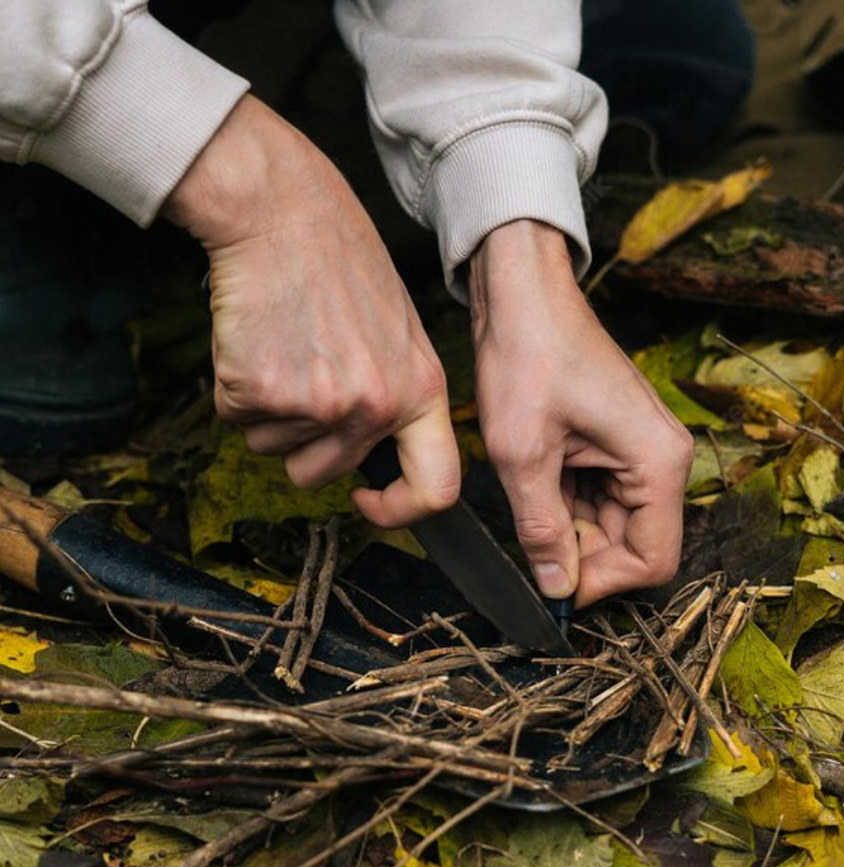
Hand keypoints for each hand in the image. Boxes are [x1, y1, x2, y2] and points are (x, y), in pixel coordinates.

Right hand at [162, 96, 459, 525]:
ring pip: (272, 449)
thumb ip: (394, 394)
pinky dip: (235, 386)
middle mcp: (376, 406)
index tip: (366, 500)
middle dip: (300, 440)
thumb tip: (374, 453)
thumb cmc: (337, 260)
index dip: (399, 509)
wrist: (279, 208)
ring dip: (267, 410)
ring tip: (284, 343)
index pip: (437, 486)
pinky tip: (255, 336)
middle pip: (320, 474)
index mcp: (421, 390)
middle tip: (301, 371)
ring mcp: (319, 403)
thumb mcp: (399, 331)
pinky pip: (236, 419)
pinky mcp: (262, 391)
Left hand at [469, 220, 692, 606]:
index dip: (601, 583)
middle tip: (528, 539)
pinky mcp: (618, 445)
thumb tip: (555, 587)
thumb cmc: (528, 355)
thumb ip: (541, 528)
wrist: (523, 294)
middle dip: (581, 555)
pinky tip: (534, 481)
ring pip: (612, 526)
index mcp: (658, 462)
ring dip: (568, 528)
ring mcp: (642, 452)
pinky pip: (599, 498)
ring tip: (526, 494)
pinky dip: (566, 505)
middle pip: (634, 545)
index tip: (553, 585)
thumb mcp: (522, 454)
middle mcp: (662, 459)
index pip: (653, 561)